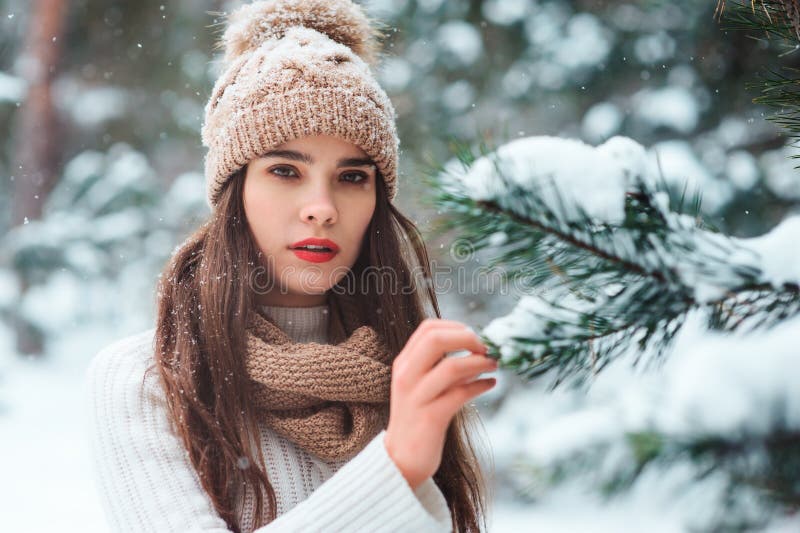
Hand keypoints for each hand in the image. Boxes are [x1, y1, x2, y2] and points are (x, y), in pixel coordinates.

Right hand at [384, 318, 497, 489]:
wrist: (401, 459)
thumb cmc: (418, 418)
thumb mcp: (422, 386)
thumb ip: (441, 366)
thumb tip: (476, 348)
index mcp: (404, 363)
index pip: (427, 328)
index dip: (455, 326)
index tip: (473, 336)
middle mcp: (406, 376)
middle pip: (436, 339)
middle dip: (467, 338)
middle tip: (485, 348)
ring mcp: (417, 396)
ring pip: (451, 366)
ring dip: (479, 362)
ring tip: (494, 364)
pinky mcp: (431, 417)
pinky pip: (460, 394)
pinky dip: (481, 385)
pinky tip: (490, 384)